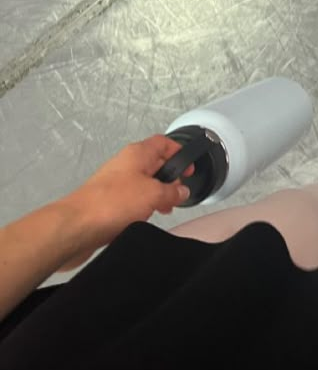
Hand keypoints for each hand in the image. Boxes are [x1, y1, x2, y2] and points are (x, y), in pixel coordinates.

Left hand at [60, 136, 191, 268]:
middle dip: (169, 180)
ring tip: (161, 210)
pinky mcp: (109, 203)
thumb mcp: (154, 194)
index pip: (163, 143)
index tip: (188, 167)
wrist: (77, 227)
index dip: (179, 152)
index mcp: (137, 153)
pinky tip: (142, 220)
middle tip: (176, 194)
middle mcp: (125, 165)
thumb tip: (182, 191)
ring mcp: (116, 184)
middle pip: (155, 165)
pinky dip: (141, 210)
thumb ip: (173, 191)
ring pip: (144, 185)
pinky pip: (131, 202)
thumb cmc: (108, 203)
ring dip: (156, 197)